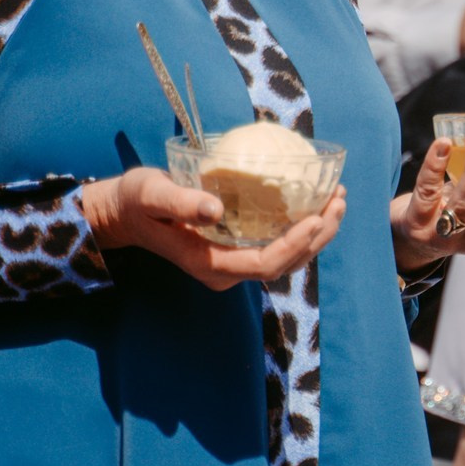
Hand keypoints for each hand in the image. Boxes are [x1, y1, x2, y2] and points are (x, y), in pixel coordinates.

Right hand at [81, 167, 342, 288]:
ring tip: (338, 198)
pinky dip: (302, 226)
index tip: (317, 217)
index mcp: (210, 264)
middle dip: (319, 235)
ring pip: (288, 256)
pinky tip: (317, 202)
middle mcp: (227, 270)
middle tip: (339, 199)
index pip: (265, 265)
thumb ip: (179, 202)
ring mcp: (235, 261)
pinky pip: (279, 244)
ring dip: (318, 231)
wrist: (124, 213)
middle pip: (286, 263)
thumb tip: (216, 209)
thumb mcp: (151, 196)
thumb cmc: (136, 202)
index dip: (296, 245)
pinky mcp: (239, 248)